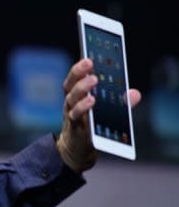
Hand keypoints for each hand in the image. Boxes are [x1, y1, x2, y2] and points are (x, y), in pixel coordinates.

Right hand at [56, 58, 140, 172]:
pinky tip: (92, 101)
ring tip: (94, 81)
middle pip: (71, 85)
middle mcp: (70, 103)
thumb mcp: (107, 112)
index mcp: (77, 95)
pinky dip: (83, 107)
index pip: (74, 77)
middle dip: (80, 74)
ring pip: (72, 99)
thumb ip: (120, 102)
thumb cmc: (91, 125)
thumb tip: (135, 94)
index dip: (79, 67)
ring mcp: (70, 115)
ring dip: (82, 89)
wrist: (78, 149)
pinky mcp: (74, 127)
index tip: (89, 57)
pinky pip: (75, 116)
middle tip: (90, 64)